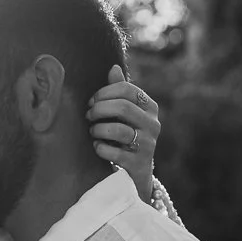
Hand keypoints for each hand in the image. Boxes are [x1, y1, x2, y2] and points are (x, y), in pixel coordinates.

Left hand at [87, 64, 160, 201]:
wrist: (135, 173)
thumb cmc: (126, 136)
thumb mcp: (125, 114)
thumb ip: (120, 92)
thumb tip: (113, 67)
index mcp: (150, 107)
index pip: (127, 89)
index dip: (104, 92)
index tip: (91, 101)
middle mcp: (153, 124)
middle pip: (123, 107)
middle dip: (100, 109)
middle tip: (88, 116)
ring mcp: (148, 144)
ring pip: (119, 130)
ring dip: (99, 129)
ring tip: (93, 132)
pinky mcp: (139, 163)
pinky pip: (115, 152)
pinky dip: (101, 148)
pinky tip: (97, 147)